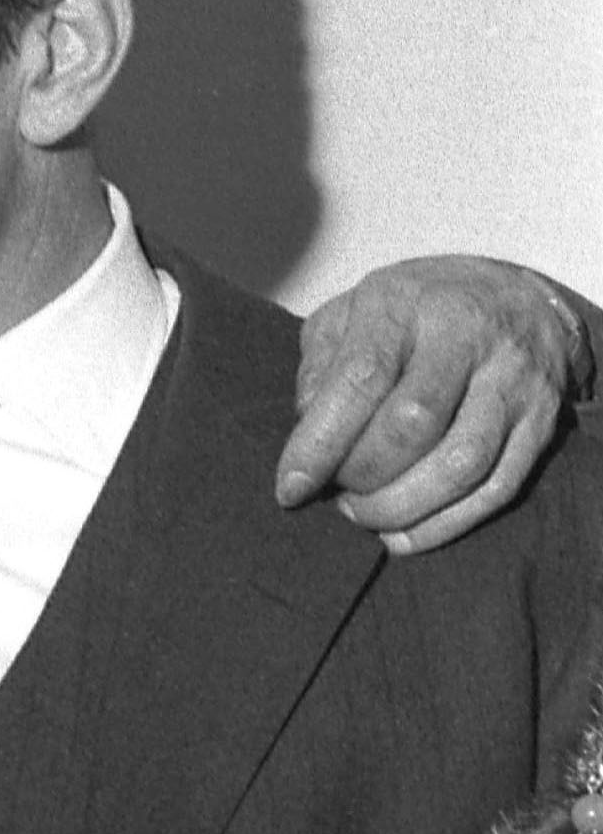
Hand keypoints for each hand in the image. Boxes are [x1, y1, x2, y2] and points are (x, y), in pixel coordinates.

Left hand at [275, 256, 596, 552]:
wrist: (517, 298)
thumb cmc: (412, 315)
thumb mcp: (350, 313)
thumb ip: (319, 366)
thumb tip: (308, 428)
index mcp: (407, 304)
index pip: (361, 379)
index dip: (321, 443)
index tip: (291, 488)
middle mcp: (469, 337)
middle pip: (412, 425)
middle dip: (362, 475)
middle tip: (336, 490)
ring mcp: (514, 380)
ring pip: (460, 464)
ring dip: (400, 507)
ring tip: (363, 513)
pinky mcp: (542, 421)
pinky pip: (497, 487)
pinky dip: (444, 524)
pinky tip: (402, 535)